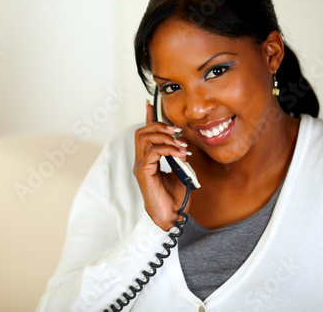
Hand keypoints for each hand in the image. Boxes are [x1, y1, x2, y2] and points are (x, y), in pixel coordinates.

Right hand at [133, 101, 190, 230]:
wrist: (172, 216)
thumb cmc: (176, 198)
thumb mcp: (181, 171)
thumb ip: (178, 156)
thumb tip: (181, 143)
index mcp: (148, 160)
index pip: (144, 134)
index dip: (147, 118)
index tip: (150, 104)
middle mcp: (141, 161)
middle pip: (142, 132)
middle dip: (159, 126)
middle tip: (176, 132)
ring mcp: (141, 166)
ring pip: (145, 138)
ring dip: (165, 137)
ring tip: (180, 144)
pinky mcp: (143, 172)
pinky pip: (153, 151)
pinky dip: (168, 149)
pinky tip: (179, 154)